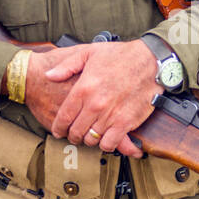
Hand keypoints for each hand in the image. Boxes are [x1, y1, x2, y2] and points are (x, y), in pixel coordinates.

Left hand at [34, 40, 159, 156]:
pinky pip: (109, 144)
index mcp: (83, 89)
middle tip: (74, 135)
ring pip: (91, 139)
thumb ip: (67, 66)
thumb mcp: (89, 53)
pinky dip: (105, 145)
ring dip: (89, 139)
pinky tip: (105, 139)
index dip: (58, 128)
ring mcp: (110, 115)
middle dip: (72, 136)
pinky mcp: (126, 123)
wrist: (150, 61)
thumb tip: (49, 75)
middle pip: (75, 131)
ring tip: (90, 135)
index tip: (58, 131)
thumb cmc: (121, 55)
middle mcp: (95, 104)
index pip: (64, 117)